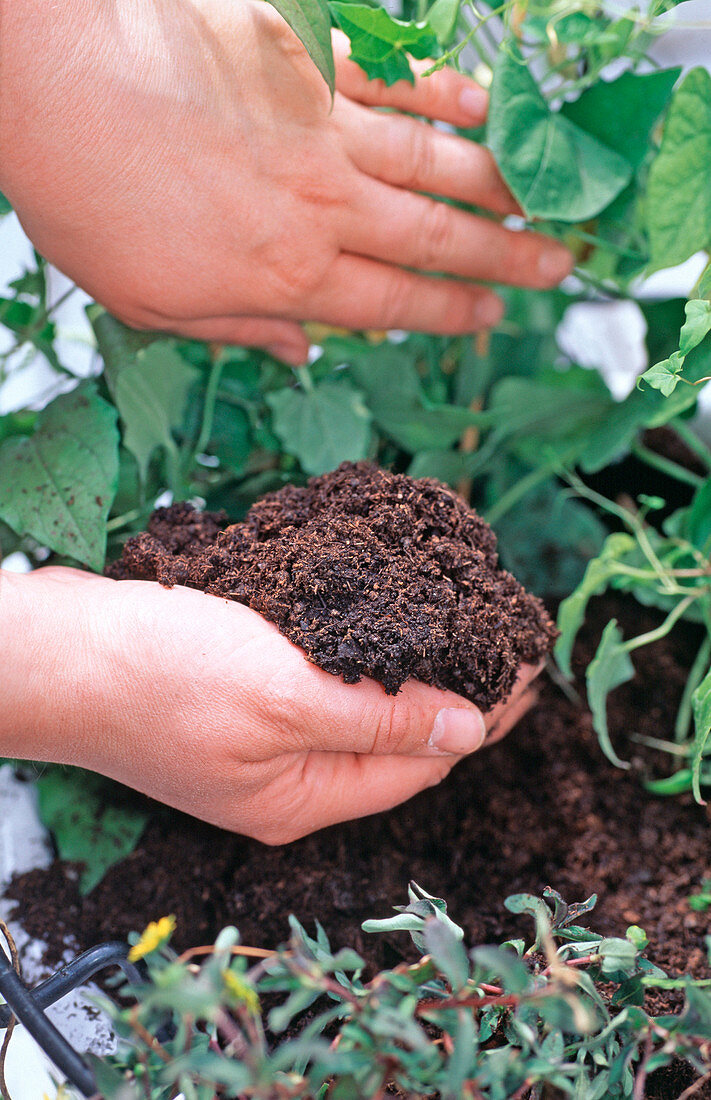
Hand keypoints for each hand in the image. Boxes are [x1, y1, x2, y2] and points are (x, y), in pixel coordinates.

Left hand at [0, 0, 572, 363]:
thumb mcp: (151, 301)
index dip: (449, 315)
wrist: (55, 85)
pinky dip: (444, 98)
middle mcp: (323, 208)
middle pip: (432, 240)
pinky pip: (396, 83)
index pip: (390, 304)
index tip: (491, 320)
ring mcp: (322, 129)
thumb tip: (303, 354)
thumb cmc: (88, 200)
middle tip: (556, 269)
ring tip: (543, 203)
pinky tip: (484, 111)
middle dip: (501, 260)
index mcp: (285, 275)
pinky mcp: (309, 59)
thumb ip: (240, 328)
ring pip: (432, 164)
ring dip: (495, 188)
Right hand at [1, 567, 540, 842]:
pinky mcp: (236, 698)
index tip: (527, 661)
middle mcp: (286, 778)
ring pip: (358, 706)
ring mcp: (258, 739)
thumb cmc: (161, 675)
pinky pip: (320, 679)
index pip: (422, 763)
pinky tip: (378, 618)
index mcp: (303, 796)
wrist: (57, 652)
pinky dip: (358, 651)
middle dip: (454, 692)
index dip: (482, 714)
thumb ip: (381, 720)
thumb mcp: (287, 696)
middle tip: (506, 639)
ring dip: (408, 667)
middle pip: (395, 741)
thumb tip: (470, 730)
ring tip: (460, 625)